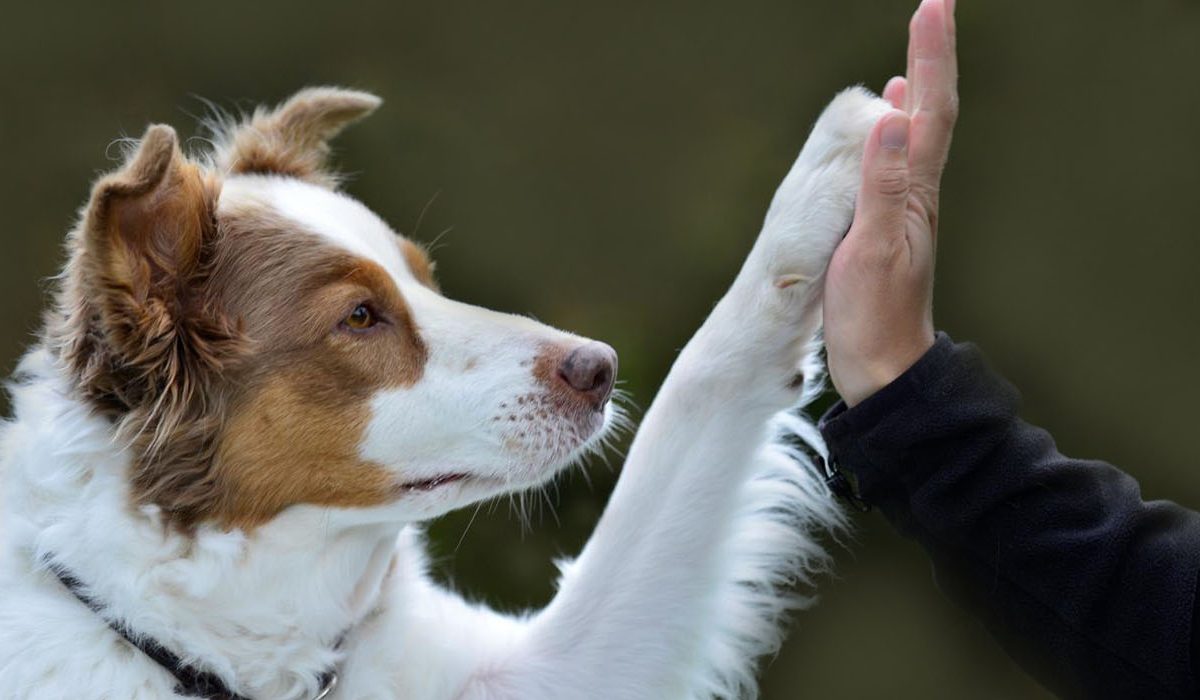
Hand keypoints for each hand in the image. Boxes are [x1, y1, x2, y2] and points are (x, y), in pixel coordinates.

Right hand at [823, 0, 958, 406]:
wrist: (882, 366)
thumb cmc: (873, 315)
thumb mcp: (873, 249)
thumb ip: (880, 184)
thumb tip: (890, 115)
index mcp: (914, 192)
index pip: (930, 110)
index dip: (932, 56)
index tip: (933, 6)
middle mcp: (916, 192)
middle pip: (931, 110)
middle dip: (931, 55)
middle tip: (932, 6)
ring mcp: (904, 207)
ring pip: (917, 132)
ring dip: (919, 85)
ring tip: (916, 48)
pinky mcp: (887, 222)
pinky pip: (897, 160)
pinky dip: (895, 129)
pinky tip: (888, 122)